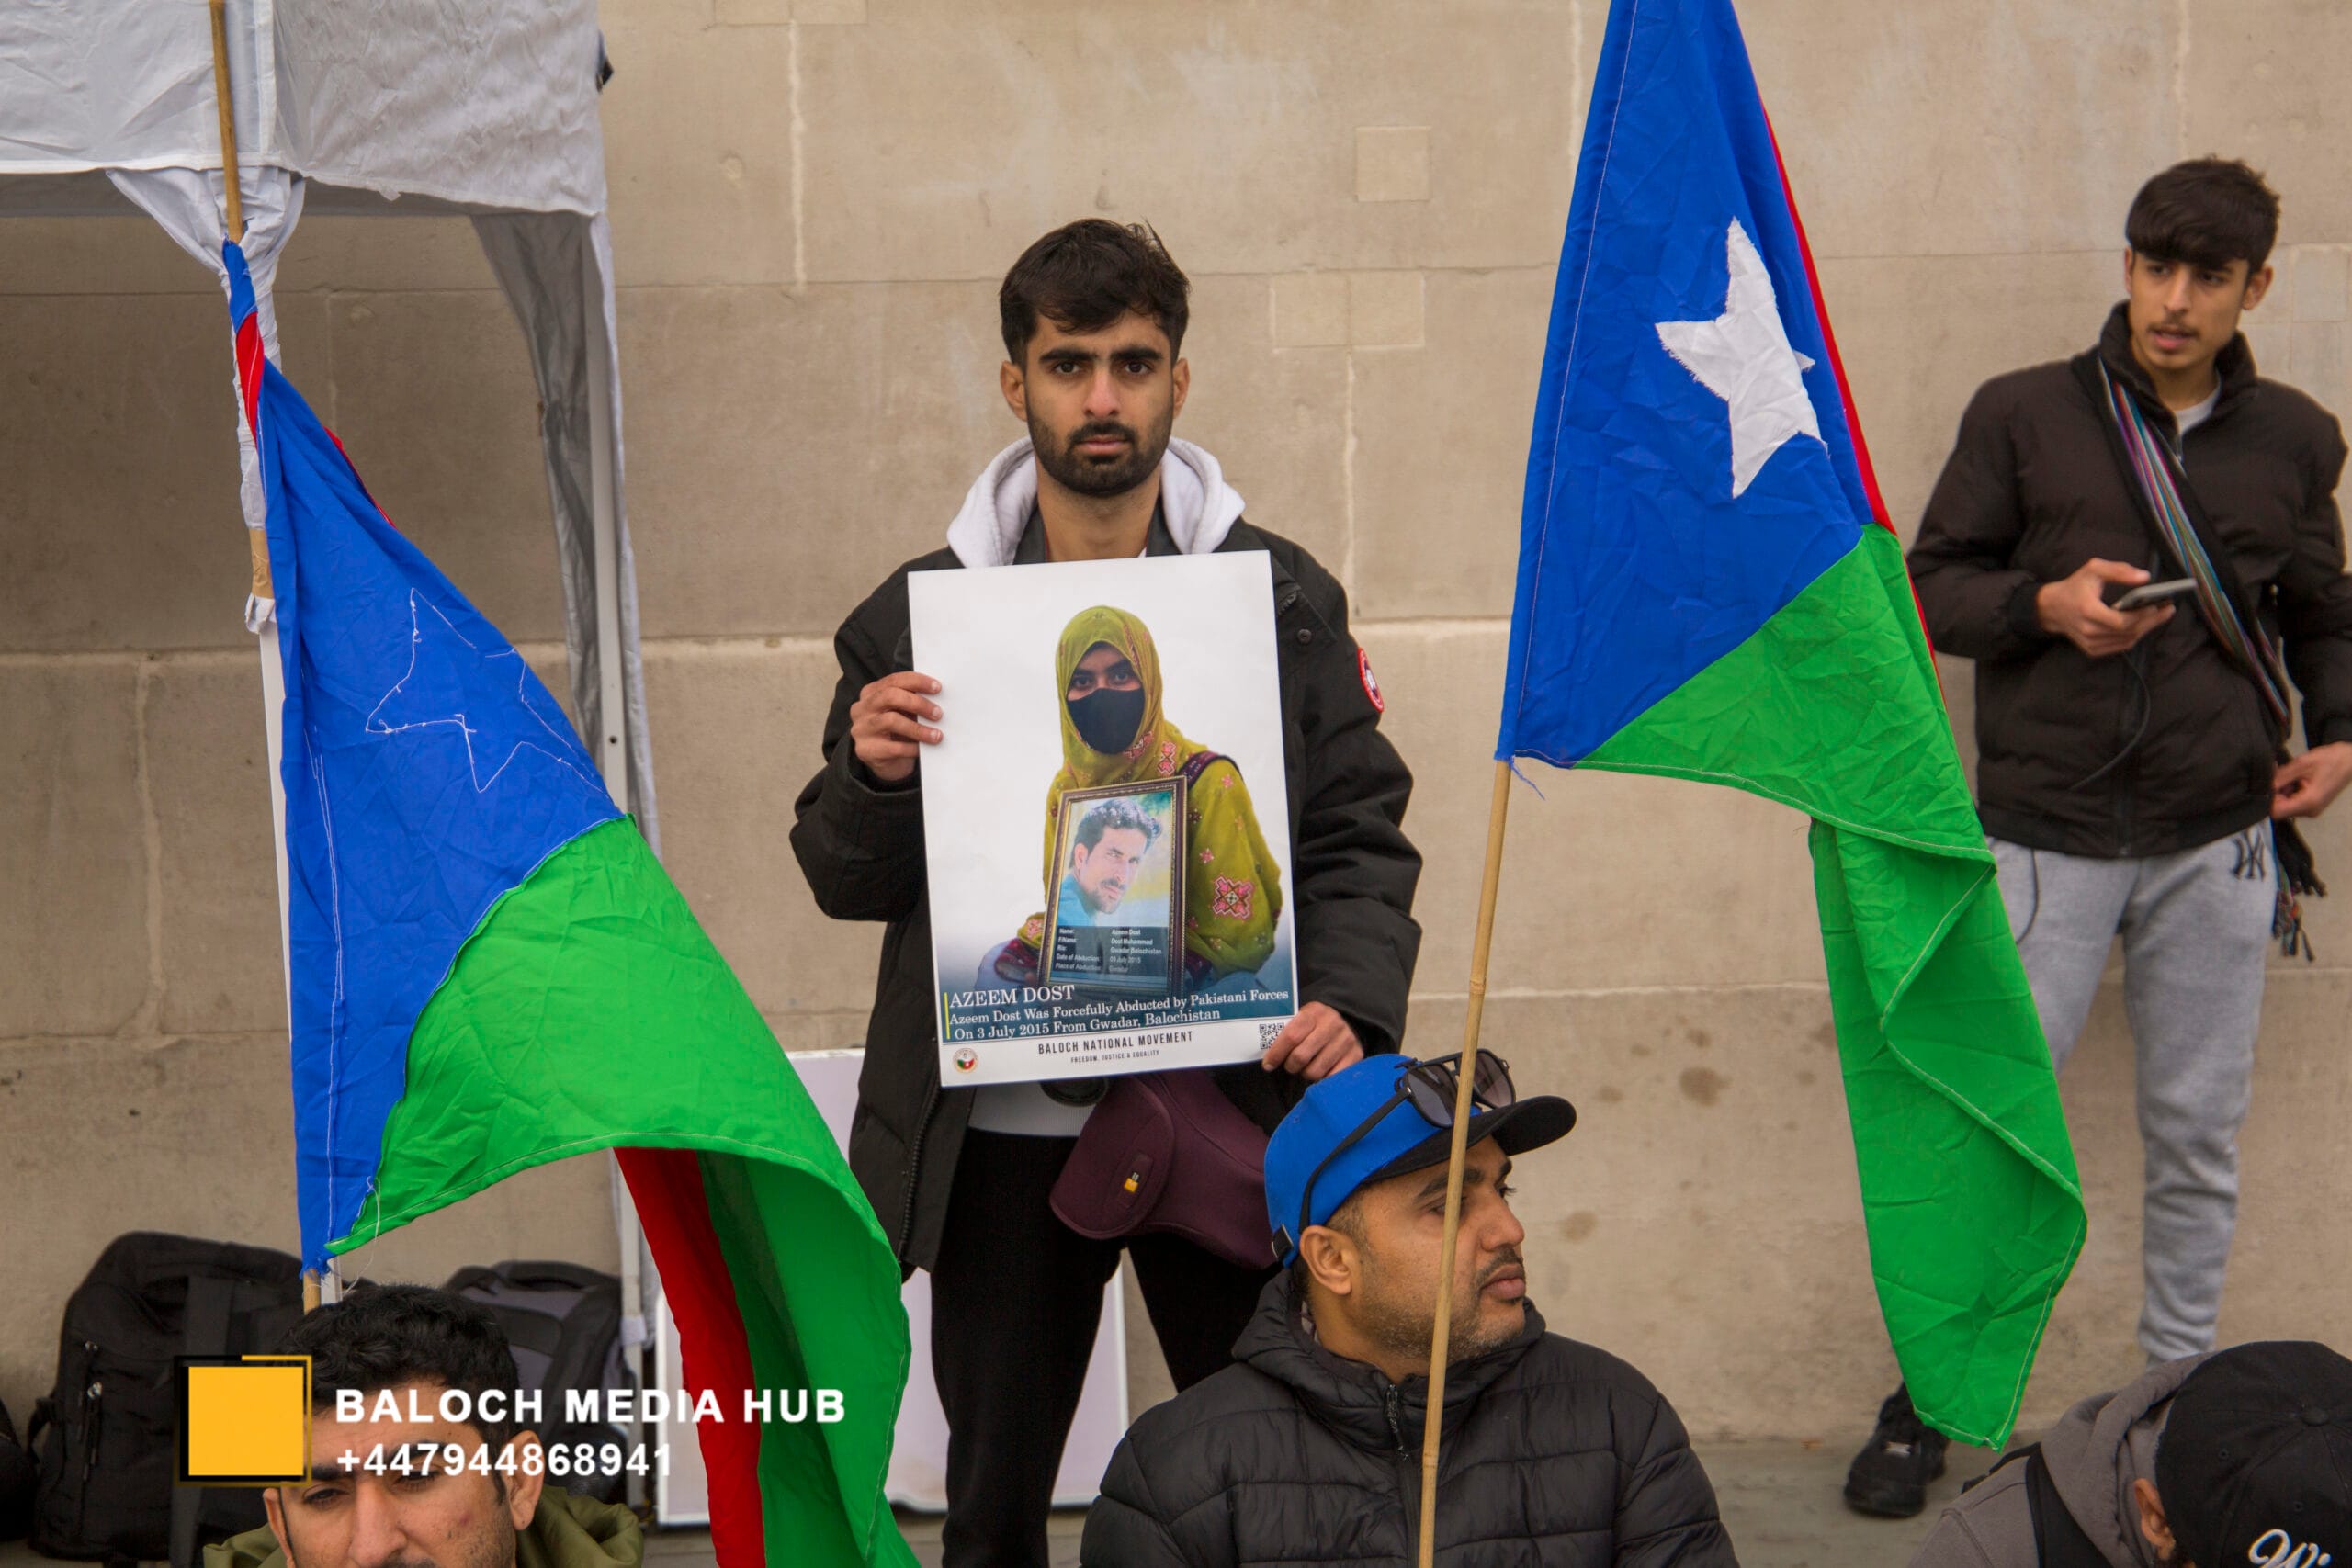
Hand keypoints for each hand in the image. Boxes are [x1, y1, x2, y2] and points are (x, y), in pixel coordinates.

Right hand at [848, 671, 941, 783]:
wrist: (886, 764)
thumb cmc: (897, 733)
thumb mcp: (903, 713)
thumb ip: (913, 702)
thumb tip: (938, 698)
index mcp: (871, 693)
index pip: (894, 680)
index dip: (917, 682)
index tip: (937, 688)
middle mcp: (862, 708)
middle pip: (890, 696)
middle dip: (918, 703)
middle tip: (938, 713)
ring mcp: (861, 729)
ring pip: (891, 720)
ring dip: (918, 728)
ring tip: (936, 735)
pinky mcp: (865, 750)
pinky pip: (893, 747)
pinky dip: (912, 748)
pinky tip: (923, 750)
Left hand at [1260, 1003, 1362, 1081]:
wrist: (1349, 1020)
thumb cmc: (1317, 1023)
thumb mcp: (1303, 1018)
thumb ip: (1286, 1030)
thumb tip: (1264, 1053)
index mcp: (1314, 1013)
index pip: (1291, 1036)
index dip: (1276, 1053)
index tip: (1268, 1065)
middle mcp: (1331, 1025)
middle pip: (1301, 1056)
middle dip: (1290, 1066)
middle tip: (1290, 1065)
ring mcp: (1345, 1040)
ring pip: (1315, 1071)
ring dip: (1305, 1074)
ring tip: (1306, 1067)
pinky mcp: (1356, 1055)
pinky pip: (1331, 1078)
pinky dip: (1322, 1080)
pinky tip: (1320, 1071)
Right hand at [2035, 559, 2175, 657]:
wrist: (2051, 608)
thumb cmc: (2075, 586)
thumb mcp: (2094, 569)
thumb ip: (2119, 570)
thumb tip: (2145, 577)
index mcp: (2088, 611)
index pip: (2122, 621)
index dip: (2142, 616)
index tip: (2159, 605)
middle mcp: (2088, 631)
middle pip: (2129, 632)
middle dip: (2152, 622)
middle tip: (2168, 610)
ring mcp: (2090, 643)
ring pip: (2127, 641)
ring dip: (2146, 629)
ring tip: (2160, 616)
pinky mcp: (2092, 650)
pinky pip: (2120, 646)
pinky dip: (2134, 636)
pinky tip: (2144, 625)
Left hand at [2273, 741, 2351, 819]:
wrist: (2351, 759)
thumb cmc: (2331, 759)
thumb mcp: (2301, 764)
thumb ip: (2280, 777)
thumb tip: (2264, 785)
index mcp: (2308, 802)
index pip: (2275, 812)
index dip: (2267, 800)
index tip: (2266, 785)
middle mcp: (2310, 811)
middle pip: (2279, 808)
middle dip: (2275, 792)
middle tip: (2276, 773)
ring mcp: (2312, 810)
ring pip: (2285, 805)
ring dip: (2282, 790)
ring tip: (2289, 773)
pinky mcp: (2313, 805)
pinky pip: (2294, 802)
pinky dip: (2290, 791)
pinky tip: (2294, 778)